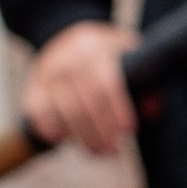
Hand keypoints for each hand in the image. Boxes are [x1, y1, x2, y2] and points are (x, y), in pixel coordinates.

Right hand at [24, 21, 136, 154]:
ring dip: (82, 137)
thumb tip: (152, 112)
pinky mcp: (34, 84)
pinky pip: (38, 111)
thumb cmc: (105, 55)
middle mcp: (69, 58)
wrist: (64, 35)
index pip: (107, 82)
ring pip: (64, 111)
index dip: (119, 110)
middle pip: (87, 102)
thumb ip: (145, 82)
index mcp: (96, 48)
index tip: (128, 131)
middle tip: (113, 150)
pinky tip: (61, 141)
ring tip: (97, 152)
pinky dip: (49, 129)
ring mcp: (48, 71)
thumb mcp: (127, 57)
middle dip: (102, 132)